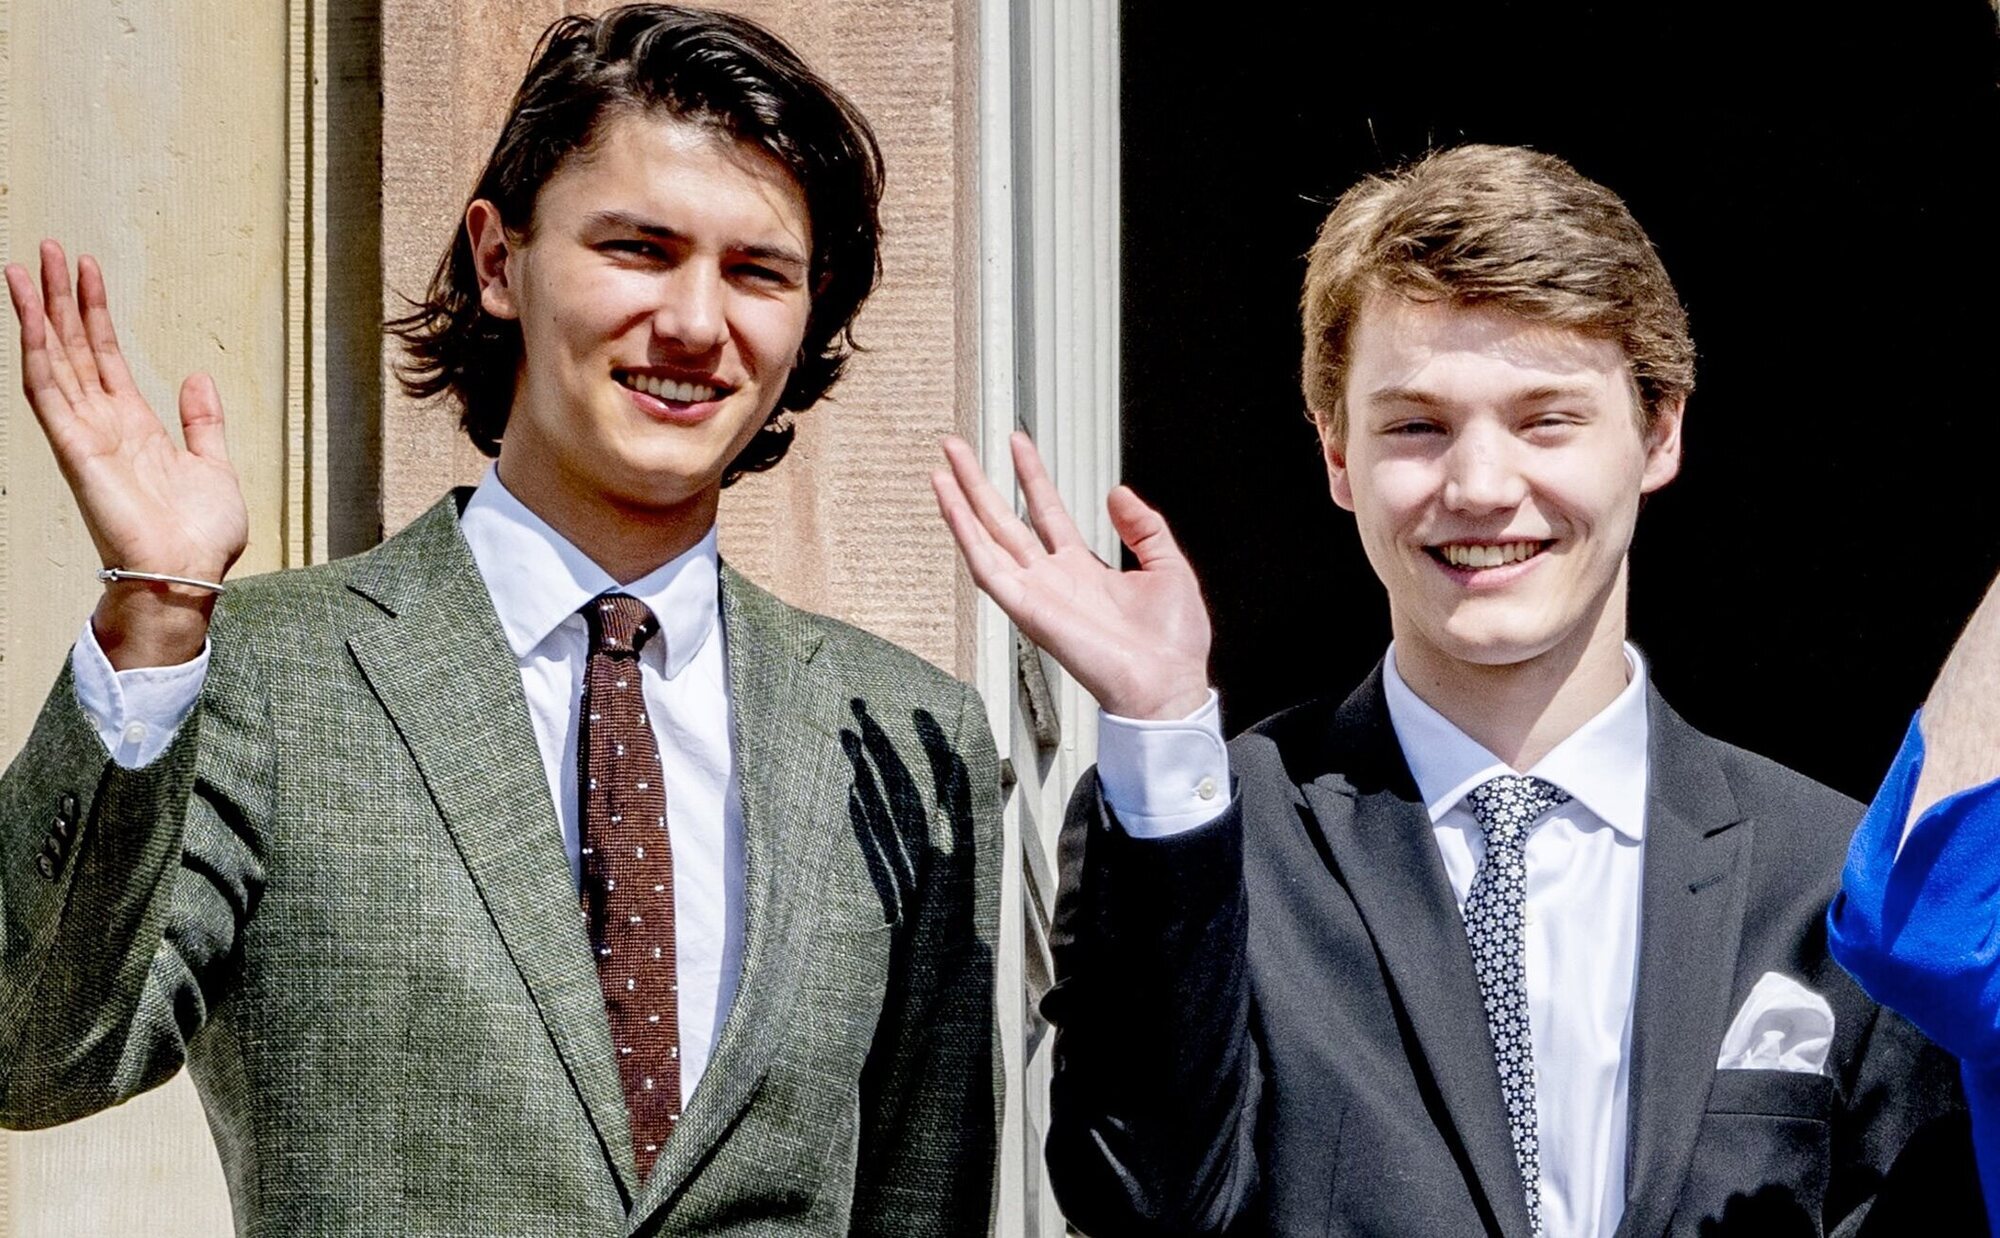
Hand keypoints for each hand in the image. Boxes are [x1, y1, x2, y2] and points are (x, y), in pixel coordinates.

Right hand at [6, 240, 247, 666]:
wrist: (190, 574)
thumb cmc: (200, 536)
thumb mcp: (214, 465)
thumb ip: (202, 421)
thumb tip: (197, 377)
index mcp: (135, 426)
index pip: (104, 357)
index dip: (94, 313)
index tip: (87, 270)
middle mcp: (103, 425)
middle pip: (73, 347)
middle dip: (60, 298)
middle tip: (47, 248)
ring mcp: (85, 435)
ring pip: (52, 360)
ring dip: (39, 313)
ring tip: (28, 265)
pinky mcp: (76, 450)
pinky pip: (47, 394)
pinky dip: (37, 353)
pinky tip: (29, 318)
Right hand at [932, 432, 1210, 719]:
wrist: (1167, 684)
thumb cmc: (1172, 643)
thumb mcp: (1167, 567)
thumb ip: (1144, 528)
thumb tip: (1118, 493)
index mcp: (1083, 568)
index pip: (1046, 510)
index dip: (1031, 475)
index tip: (1017, 441)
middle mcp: (1052, 578)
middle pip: (1004, 520)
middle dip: (978, 483)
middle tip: (955, 447)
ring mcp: (1035, 593)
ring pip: (986, 540)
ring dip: (961, 504)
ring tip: (941, 468)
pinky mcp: (1026, 609)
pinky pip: (987, 569)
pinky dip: (966, 537)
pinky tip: (951, 507)